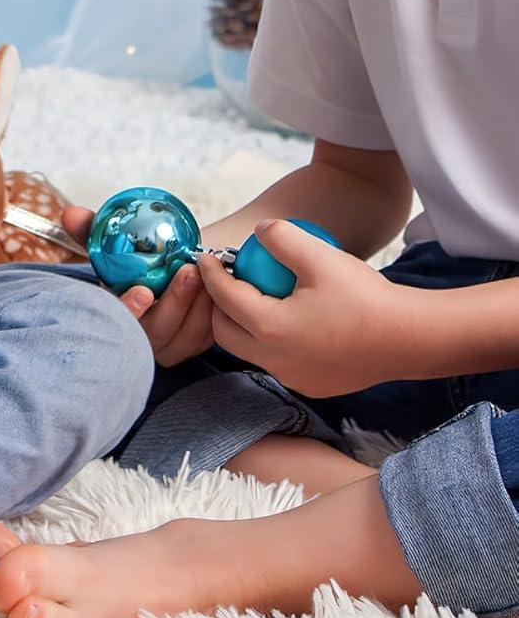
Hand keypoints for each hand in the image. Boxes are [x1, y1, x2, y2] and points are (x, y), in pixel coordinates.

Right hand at [62, 207, 214, 364]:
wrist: (167, 267)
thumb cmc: (134, 261)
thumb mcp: (110, 244)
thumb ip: (89, 229)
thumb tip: (71, 214)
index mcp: (115, 316)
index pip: (119, 324)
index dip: (129, 311)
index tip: (143, 290)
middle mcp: (141, 338)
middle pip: (158, 333)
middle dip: (175, 303)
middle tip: (188, 271)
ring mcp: (170, 345)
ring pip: (186, 336)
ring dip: (198, 306)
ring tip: (205, 273)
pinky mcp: (196, 343)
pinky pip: (207, 334)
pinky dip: (213, 311)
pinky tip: (217, 285)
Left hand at [198, 220, 404, 396]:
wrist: (413, 338)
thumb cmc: (365, 296)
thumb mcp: (318, 255)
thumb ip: (280, 238)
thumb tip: (258, 232)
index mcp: (271, 330)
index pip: (225, 298)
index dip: (210, 274)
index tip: (205, 257)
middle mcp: (276, 361)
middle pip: (226, 333)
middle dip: (217, 306)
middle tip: (226, 279)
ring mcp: (295, 378)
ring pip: (250, 350)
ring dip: (244, 324)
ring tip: (256, 296)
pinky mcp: (314, 385)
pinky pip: (277, 360)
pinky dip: (270, 339)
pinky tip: (287, 317)